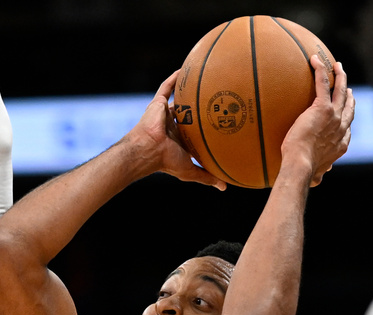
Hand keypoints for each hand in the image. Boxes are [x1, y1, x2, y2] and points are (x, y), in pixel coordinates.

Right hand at [124, 71, 226, 189]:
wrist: (148, 150)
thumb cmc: (166, 161)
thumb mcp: (190, 171)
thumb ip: (207, 177)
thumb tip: (225, 187)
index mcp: (179, 139)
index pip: (193, 131)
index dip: (204, 127)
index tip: (220, 121)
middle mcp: (172, 125)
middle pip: (188, 113)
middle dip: (198, 108)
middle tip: (216, 98)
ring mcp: (164, 114)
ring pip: (178, 99)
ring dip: (188, 90)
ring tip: (203, 79)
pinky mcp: (157, 104)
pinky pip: (166, 88)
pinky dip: (174, 79)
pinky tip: (185, 68)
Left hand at [282, 56, 354, 186]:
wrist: (301, 165)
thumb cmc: (305, 172)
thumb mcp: (316, 175)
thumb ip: (319, 175)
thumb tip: (318, 181)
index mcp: (342, 142)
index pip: (348, 125)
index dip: (349, 113)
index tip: (348, 107)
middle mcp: (342, 127)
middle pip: (349, 105)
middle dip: (349, 92)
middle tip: (346, 83)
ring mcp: (334, 116)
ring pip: (340, 90)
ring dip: (340, 76)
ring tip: (337, 66)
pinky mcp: (321, 108)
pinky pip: (322, 84)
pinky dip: (321, 70)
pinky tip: (315, 59)